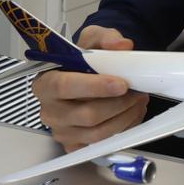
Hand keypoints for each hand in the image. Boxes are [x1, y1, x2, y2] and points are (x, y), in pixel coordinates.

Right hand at [30, 25, 148, 151]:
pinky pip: (103, 144)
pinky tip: (130, 113)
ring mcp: (61, 131)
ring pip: (98, 133)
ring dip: (125, 117)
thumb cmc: (82, 59)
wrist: (83, 76)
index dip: (95, 87)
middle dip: (119, 104)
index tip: (121, 84)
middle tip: (137, 91)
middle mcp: (49, 111)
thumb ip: (106, 38)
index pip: (65, 86)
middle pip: (86, 115)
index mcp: (45, 83)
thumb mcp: (92, 39)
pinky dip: (123, 129)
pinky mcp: (74, 146)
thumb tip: (122, 45)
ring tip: (138, 100)